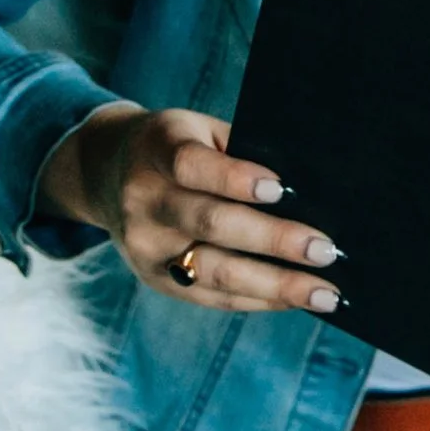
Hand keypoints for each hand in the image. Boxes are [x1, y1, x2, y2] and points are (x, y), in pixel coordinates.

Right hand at [40, 102, 346, 317]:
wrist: (104, 174)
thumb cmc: (178, 146)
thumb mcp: (199, 130)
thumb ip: (243, 151)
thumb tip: (310, 191)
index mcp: (157, 150)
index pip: (192, 165)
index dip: (234, 178)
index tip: (280, 188)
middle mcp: (145, 201)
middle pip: (211, 223)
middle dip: (274, 239)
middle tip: (325, 250)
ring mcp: (147, 247)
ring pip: (215, 271)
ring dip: (276, 285)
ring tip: (324, 293)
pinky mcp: (155, 279)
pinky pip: (212, 296)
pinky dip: (259, 299)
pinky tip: (295, 299)